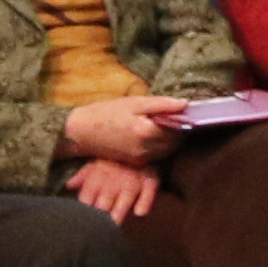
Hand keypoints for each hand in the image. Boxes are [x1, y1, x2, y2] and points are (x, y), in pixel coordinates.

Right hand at [58, 96, 183, 168]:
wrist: (81, 132)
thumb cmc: (106, 113)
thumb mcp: (134, 103)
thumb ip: (161, 104)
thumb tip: (185, 104)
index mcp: (146, 132)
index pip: (178, 130)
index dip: (181, 120)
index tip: (179, 111)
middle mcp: (146, 149)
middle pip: (174, 143)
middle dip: (177, 131)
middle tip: (169, 117)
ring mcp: (141, 159)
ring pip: (167, 151)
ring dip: (168, 140)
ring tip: (157, 125)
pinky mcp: (136, 163)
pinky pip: (156, 155)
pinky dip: (158, 146)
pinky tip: (148, 135)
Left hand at [70, 157, 161, 224]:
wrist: (139, 140)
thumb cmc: (113, 159)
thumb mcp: (96, 164)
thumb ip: (82, 176)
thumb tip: (68, 186)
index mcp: (97, 178)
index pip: (86, 199)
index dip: (83, 212)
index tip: (81, 222)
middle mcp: (114, 181)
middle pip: (104, 204)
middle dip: (100, 216)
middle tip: (98, 229)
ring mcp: (132, 181)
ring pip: (124, 201)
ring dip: (119, 213)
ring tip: (115, 224)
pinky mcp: (150, 181)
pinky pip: (148, 193)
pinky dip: (144, 203)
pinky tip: (139, 213)